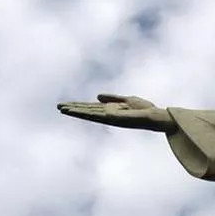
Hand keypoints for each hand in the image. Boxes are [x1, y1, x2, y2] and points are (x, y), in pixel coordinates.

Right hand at [57, 94, 175, 132]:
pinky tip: (78, 111)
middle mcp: (109, 115)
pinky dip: (87, 113)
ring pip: (89, 114)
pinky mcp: (113, 118)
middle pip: (87, 111)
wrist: (157, 116)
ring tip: (62, 109)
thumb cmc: (145, 109)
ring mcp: (110, 117)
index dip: (79, 106)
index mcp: (111, 110)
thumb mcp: (128, 100)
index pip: (91, 107)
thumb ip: (113, 98)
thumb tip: (97, 96)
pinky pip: (98, 115)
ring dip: (76, 111)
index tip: (66, 104)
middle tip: (58, 106)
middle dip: (74, 109)